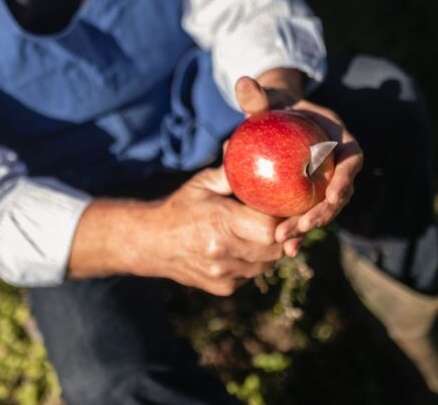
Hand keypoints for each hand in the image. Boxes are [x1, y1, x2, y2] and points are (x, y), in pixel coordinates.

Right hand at [134, 166, 286, 295]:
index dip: (282, 219)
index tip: (284, 208)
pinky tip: (242, 247)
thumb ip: (229, 172)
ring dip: (269, 249)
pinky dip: (254, 262)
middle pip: (274, 249)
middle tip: (277, 219)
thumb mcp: (201, 184)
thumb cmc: (180, 208)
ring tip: (258, 231)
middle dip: (281, 234)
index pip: (270, 228)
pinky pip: (253, 274)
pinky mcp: (223, 287)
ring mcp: (223, 274)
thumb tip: (247, 150)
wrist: (153, 243)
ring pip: (267, 264)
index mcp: (220, 223)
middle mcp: (222, 252)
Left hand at [233, 69, 363, 253]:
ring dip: (309, 226)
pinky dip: (298, 231)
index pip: (352, 159)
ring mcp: (325, 181)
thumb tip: (242, 82)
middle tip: (303, 226)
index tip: (333, 196)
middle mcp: (337, 163)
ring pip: (325, 209)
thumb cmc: (272, 106)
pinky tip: (284, 249)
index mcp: (339, 138)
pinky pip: (307, 214)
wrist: (272, 120)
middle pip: (340, 192)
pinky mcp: (311, 196)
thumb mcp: (264, 100)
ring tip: (287, 241)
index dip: (346, 178)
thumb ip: (255, 96)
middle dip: (325, 213)